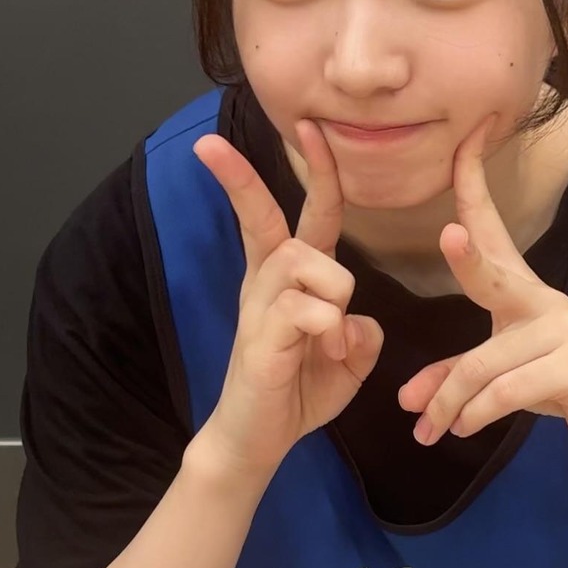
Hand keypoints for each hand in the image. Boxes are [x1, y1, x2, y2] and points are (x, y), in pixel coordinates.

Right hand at [189, 118, 384, 479]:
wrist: (259, 440)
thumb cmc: (299, 392)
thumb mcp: (348, 358)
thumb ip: (360, 331)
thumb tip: (357, 320)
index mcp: (288, 281)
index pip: (302, 215)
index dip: (313, 171)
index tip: (309, 127)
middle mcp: (268, 285)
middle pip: (270, 220)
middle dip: (241, 179)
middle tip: (207, 145)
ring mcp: (260, 310)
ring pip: (305, 262)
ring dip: (334, 292)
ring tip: (332, 341)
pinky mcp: (260, 340)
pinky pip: (305, 308)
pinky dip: (329, 329)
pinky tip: (325, 355)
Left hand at [397, 116, 567, 464]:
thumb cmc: (555, 383)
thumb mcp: (502, 375)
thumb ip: (454, 378)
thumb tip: (407, 402)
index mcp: (523, 290)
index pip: (493, 228)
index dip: (476, 184)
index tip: (468, 136)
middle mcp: (545, 301)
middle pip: (494, 278)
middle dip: (469, 257)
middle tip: (448, 236)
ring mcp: (566, 332)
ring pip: (484, 365)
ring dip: (448, 402)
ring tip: (428, 428)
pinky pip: (508, 391)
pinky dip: (476, 415)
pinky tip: (460, 429)